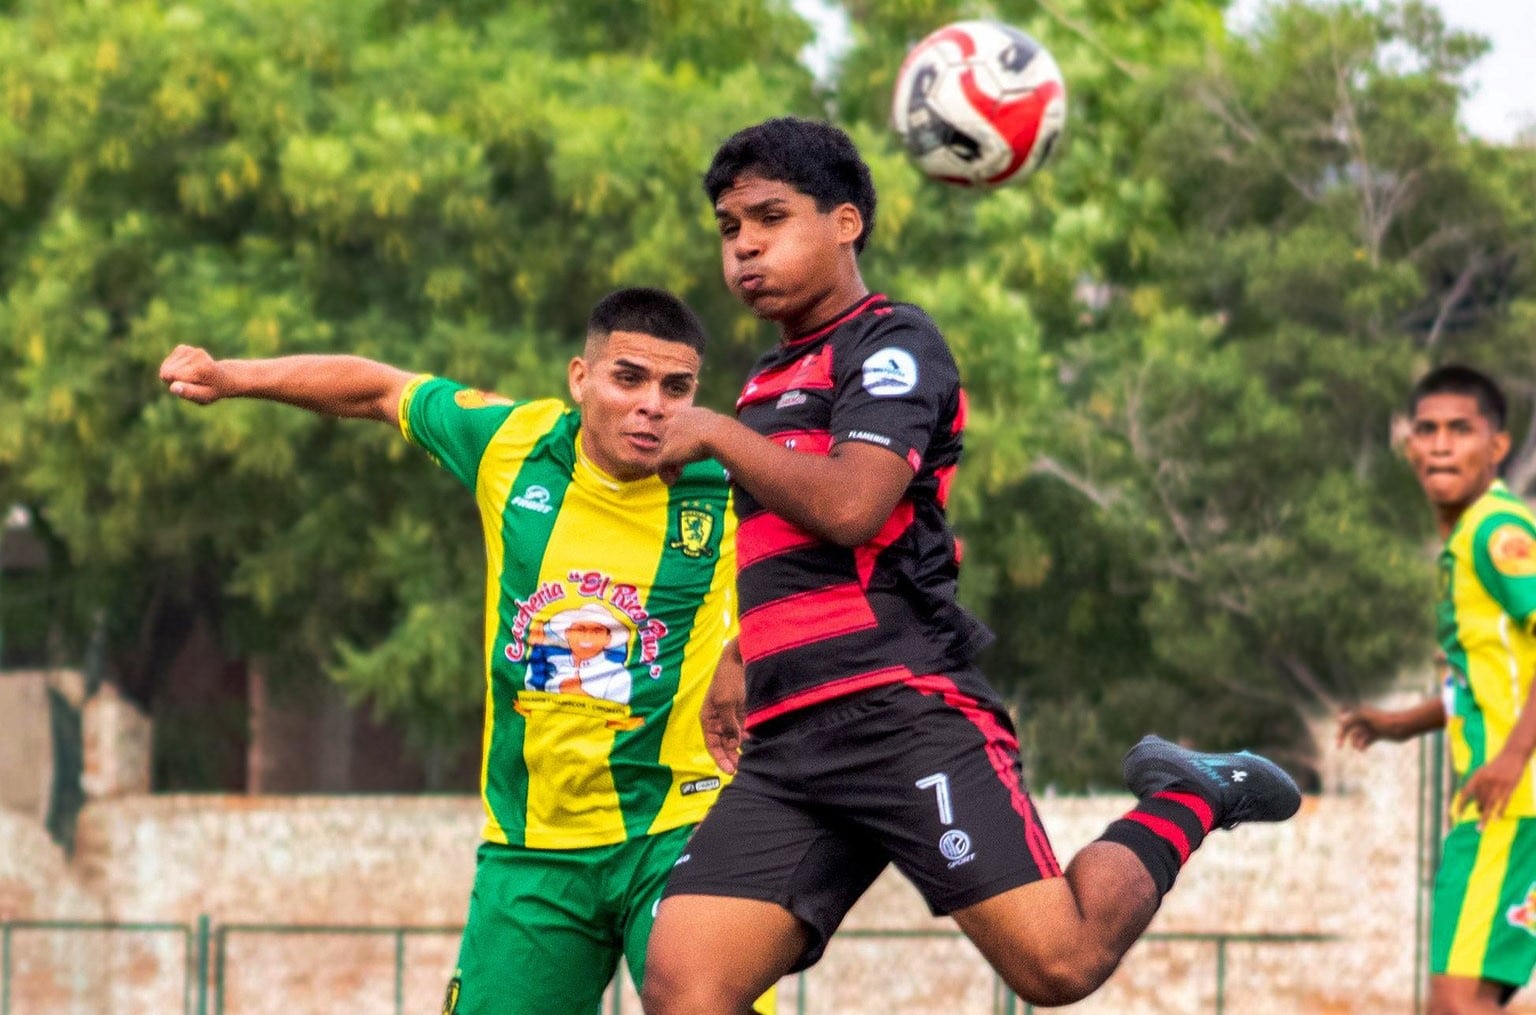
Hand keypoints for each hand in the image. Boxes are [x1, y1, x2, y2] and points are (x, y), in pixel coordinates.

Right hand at [160, 345, 232, 403]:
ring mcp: (190, 350)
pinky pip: (168, 361)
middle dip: (174, 380)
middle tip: (192, 383)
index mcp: (201, 368)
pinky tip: (188, 371)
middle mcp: (196, 355)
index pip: (169, 376)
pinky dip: (175, 368)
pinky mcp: (184, 348)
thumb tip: (173, 388)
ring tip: (192, 378)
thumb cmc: (212, 390)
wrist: (224, 377)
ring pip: (166, 366)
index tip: (191, 386)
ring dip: (175, 375)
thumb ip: (189, 393)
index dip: (175, 385)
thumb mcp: (204, 397)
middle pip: (166, 371)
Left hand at [656, 407, 722, 484]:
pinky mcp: (666, 453)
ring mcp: (667, 438)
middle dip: (673, 453)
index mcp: (683, 414)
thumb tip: (719, 434)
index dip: (678, 440)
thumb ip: (708, 428)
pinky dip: (664, 475)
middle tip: (682, 465)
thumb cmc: (722, 429)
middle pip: (666, 441)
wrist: (717, 434)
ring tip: (678, 476)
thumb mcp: (714, 423)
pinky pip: (659, 466)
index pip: (673, 427)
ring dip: (670, 466)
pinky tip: (672, 482)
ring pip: (662, 454)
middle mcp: (672, 423)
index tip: (687, 450)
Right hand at [701, 640, 745, 774]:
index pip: (712, 744)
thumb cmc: (728, 678)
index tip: (729, 771)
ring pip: (735, 739)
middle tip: (742, 769)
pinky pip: (745, 730)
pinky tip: (756, 746)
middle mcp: (719, 720)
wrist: (741, 658)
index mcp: (709, 718)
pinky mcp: (744, 712)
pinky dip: (749, 739)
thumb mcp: (726, 702)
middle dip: (731, 757)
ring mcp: (732, 716)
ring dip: (741, 750)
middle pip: (724, 744)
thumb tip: (733, 744)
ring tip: (750, 762)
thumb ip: (729, 725)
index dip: (719, 758)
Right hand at [1336, 706, 1394, 749]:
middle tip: (1339, 746)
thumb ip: (1352, 718)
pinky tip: (1363, 749)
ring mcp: (1370, 727)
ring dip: (1355, 742)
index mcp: (1361, 712)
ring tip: (1359, 748)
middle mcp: (1364, 719)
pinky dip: (1363, 745)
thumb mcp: (1366, 717)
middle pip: (1349, 728)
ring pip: (1357, 736)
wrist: (1402, 726)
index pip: (1345, 718)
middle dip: (1343, 736)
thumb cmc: (1385, 720)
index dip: (1340, 726)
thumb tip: (1340, 721)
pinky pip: (1366, 741)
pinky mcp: (1377, 734)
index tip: (1338, 736)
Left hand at [1456, 749, 1525, 828]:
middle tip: (1479, 817)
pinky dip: (1500, 811)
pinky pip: (1504, 802)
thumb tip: (1476, 805)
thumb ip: (1478, 786)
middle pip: (1480, 800)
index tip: (1458, 815)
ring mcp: (1499, 784)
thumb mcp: (1483, 772)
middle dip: (1479, 809)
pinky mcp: (1510, 787)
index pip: (1466, 792)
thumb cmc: (1496, 766)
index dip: (1461, 804)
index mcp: (1477, 775)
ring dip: (1486, 815)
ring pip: (1490, 803)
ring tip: (1481, 826)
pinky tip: (1497, 818)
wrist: (1512, 755)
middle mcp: (1487, 780)